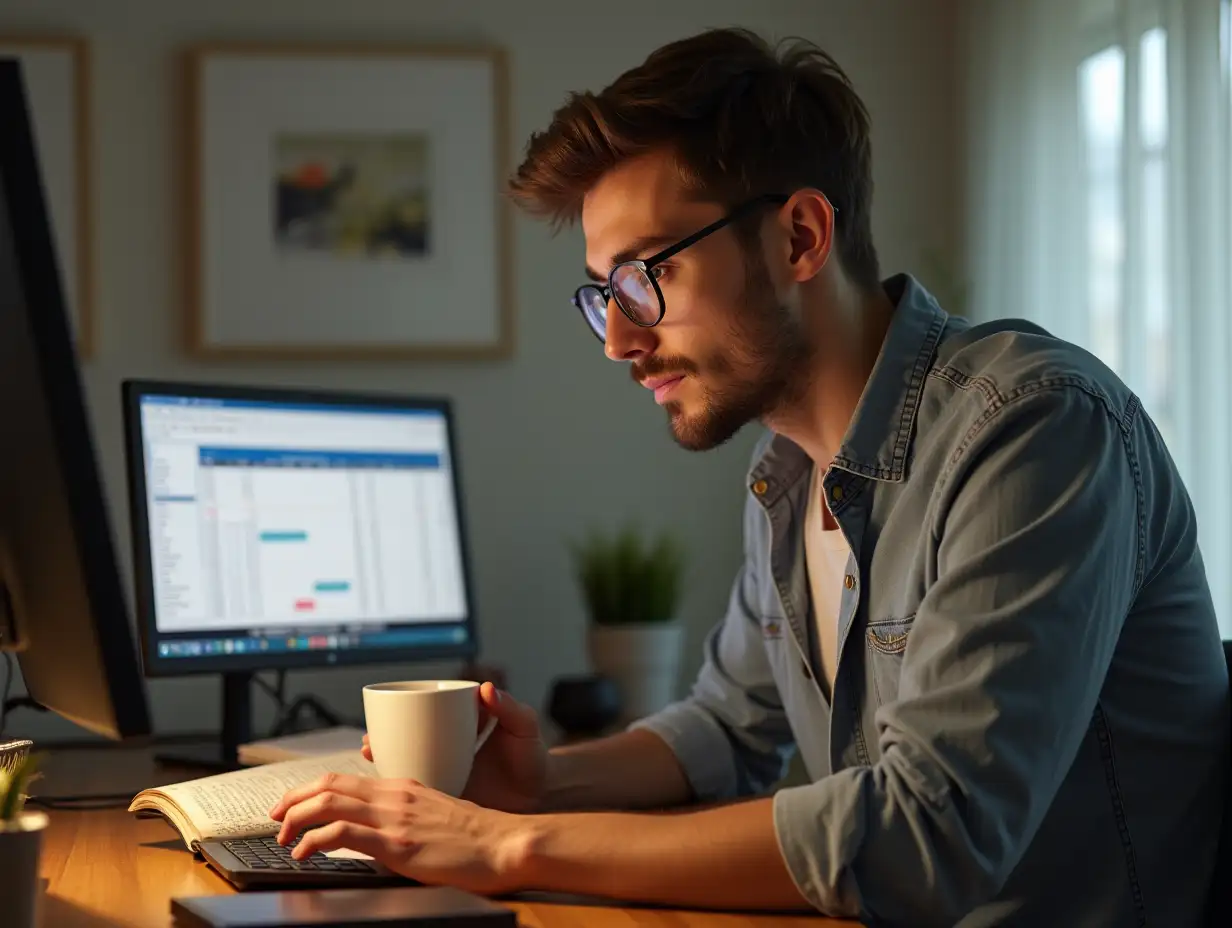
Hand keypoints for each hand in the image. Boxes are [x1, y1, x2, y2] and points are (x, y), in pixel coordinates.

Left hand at [267, 772, 529, 894]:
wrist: (506, 844)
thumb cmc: (478, 837)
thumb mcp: (435, 816)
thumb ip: (406, 818)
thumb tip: (381, 835)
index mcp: (403, 787)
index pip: (343, 779)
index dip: (310, 790)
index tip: (292, 806)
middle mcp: (394, 795)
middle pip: (329, 785)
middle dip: (293, 799)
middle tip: (275, 817)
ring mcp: (395, 817)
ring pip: (329, 803)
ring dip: (297, 818)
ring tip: (283, 835)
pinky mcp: (397, 844)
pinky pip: (342, 834)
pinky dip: (314, 840)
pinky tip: (304, 852)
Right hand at [361, 681, 548, 813]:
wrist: (540, 795)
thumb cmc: (533, 757)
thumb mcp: (525, 728)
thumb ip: (511, 709)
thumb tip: (486, 688)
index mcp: (461, 722)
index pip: (426, 711)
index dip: (401, 710)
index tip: (386, 712)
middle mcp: (446, 743)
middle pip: (408, 735)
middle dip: (383, 735)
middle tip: (369, 739)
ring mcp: (444, 768)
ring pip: (406, 760)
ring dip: (384, 758)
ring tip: (369, 756)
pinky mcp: (444, 794)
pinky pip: (415, 789)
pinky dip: (398, 789)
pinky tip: (383, 791)